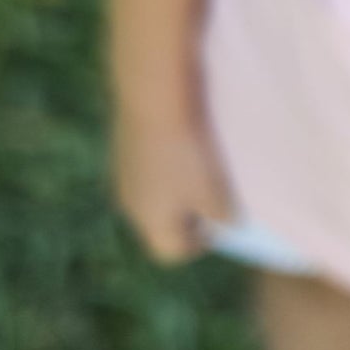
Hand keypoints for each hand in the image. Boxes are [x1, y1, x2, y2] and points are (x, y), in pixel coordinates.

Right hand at [114, 108, 233, 263]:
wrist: (152, 97)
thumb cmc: (187, 152)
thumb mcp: (214, 189)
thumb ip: (222, 214)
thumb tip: (227, 224)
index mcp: (152, 225)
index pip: (174, 252)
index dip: (200, 242)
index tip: (219, 224)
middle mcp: (131, 209)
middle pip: (161, 224)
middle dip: (187, 214)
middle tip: (211, 195)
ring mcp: (123, 178)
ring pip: (152, 195)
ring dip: (173, 188)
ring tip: (197, 164)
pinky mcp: (121, 150)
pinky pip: (146, 169)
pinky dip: (163, 164)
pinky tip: (180, 141)